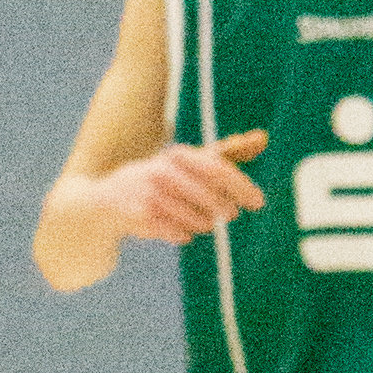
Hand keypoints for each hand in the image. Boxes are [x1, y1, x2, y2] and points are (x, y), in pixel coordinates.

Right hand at [100, 130, 267, 242]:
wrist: (109, 200)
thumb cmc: (161, 178)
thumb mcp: (190, 162)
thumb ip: (226, 152)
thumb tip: (263, 138)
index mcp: (178, 155)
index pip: (217, 169)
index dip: (241, 186)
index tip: (258, 202)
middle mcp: (163, 172)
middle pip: (211, 199)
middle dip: (225, 209)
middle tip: (229, 213)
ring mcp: (152, 195)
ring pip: (200, 221)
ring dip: (204, 224)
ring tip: (192, 216)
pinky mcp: (144, 218)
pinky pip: (182, 235)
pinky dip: (184, 234)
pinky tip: (173, 225)